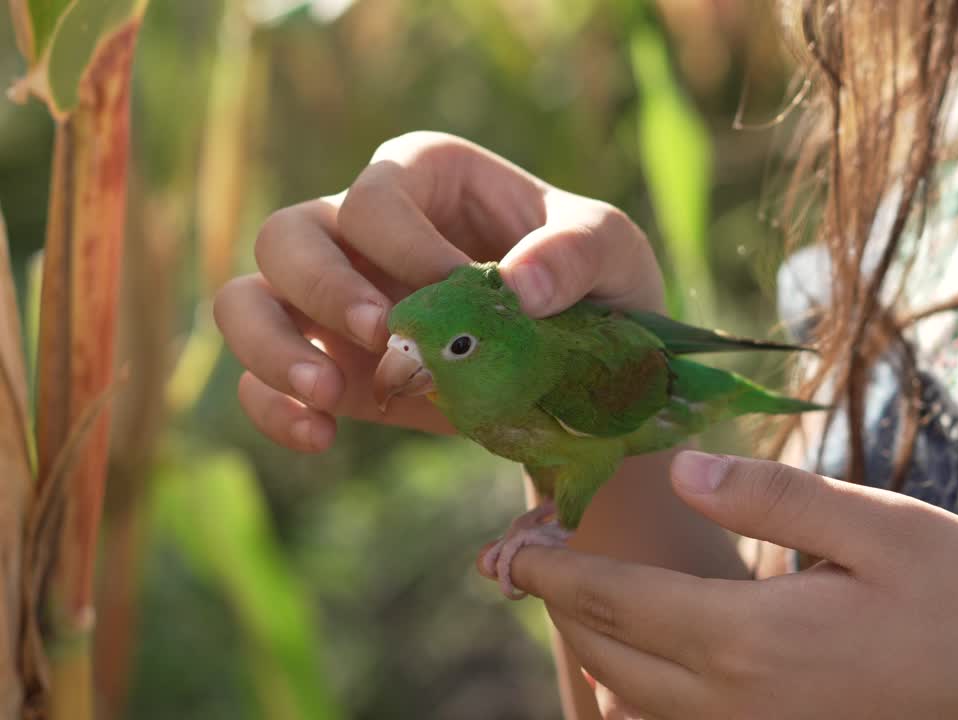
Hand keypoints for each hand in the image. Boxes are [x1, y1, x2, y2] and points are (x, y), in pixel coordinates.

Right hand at [214, 132, 663, 450]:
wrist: (585, 371)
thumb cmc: (595, 283)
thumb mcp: (612, 250)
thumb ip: (576, 252)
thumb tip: (519, 289)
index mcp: (427, 178)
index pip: (378, 191)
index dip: (401, 238)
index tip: (453, 286)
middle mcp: (363, 231)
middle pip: (285, 234)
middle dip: (321, 286)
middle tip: (383, 334)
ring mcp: (335, 300)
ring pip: (246, 300)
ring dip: (270, 346)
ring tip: (328, 395)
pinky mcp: (330, 365)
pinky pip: (261, 379)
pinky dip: (274, 408)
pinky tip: (320, 437)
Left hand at [493, 452, 957, 719]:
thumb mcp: (881, 526)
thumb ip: (774, 497)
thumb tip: (681, 470)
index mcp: (752, 636)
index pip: (618, 601)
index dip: (556, 568)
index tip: (513, 543)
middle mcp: (736, 700)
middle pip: (609, 654)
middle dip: (559, 603)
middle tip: (524, 556)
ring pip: (633, 698)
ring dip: (591, 643)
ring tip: (572, 592)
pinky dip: (635, 687)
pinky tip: (641, 652)